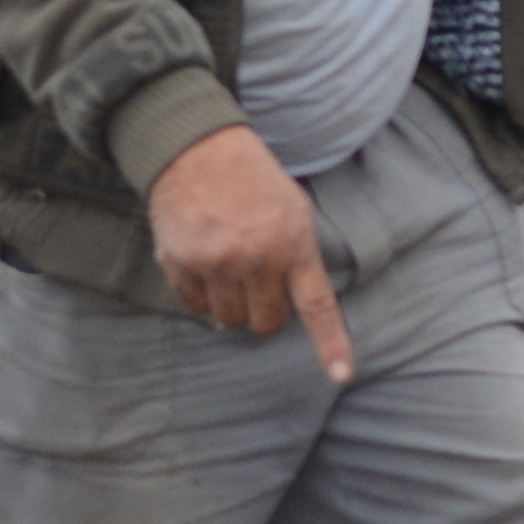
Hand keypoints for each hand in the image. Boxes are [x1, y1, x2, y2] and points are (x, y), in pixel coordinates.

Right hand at [149, 124, 352, 380]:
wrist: (199, 148)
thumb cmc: (253, 181)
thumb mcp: (294, 210)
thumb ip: (297, 257)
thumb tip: (290, 308)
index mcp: (294, 244)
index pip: (317, 306)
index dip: (331, 344)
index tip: (342, 375)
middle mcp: (257, 258)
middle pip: (265, 323)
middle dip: (263, 312)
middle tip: (256, 282)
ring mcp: (217, 262)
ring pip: (228, 319)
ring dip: (229, 303)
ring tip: (226, 264)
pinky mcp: (181, 262)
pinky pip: (193, 305)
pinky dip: (198, 293)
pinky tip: (201, 261)